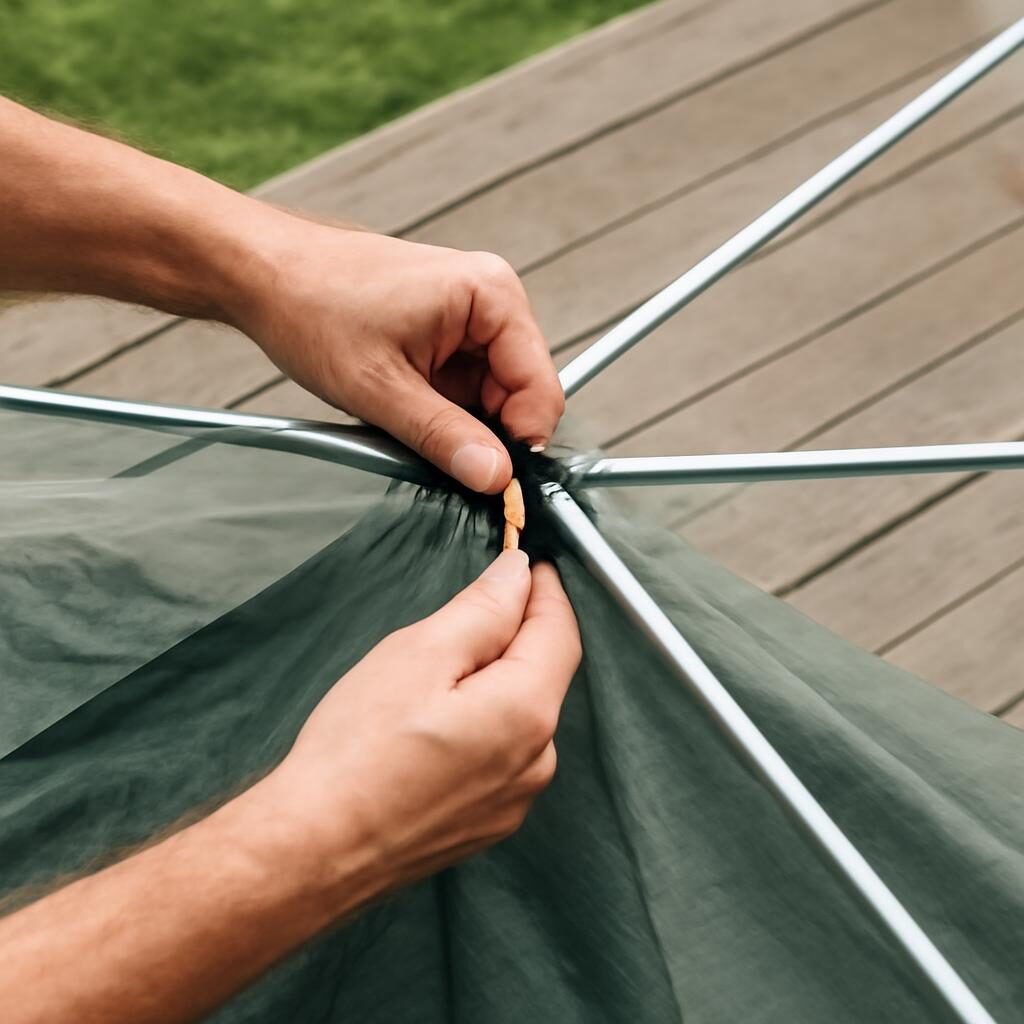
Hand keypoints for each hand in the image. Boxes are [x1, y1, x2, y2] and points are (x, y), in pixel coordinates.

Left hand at [231, 219, 564, 492]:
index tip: (493, 481)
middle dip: (486, 434)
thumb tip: (496, 477)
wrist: (264, 275)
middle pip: (520, 397)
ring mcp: (469, 321)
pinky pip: (464, 391)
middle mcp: (490, 302)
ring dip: (459, 425)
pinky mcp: (446, 337)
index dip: (521, 441)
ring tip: (407, 421)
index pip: (541, 388)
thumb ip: (444, 436)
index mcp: (491, 296)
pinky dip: (442, 413)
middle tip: (438, 456)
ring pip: (491, 400)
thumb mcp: (380, 387)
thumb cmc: (313, 305)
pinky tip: (405, 411)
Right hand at [249, 550, 579, 910]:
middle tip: (476, 605)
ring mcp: (513, 800)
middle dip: (519, 633)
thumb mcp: (420, 654)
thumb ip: (483, 609)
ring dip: (499, 680)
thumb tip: (520, 575)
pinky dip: (484, 723)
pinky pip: (501, 754)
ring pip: (521, 716)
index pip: (559, 633)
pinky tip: (433, 722)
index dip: (546, 592)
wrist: (312, 852)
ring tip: (438, 670)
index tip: (533, 566)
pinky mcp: (486, 822)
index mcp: (528, 713)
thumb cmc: (357, 752)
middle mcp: (536, 762)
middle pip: (544, 674)